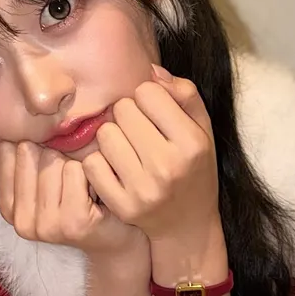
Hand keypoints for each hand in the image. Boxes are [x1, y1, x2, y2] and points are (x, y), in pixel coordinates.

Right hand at [0, 135, 148, 266]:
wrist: (115, 237)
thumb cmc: (77, 202)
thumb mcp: (41, 182)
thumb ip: (13, 161)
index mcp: (9, 210)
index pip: (8, 154)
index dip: (34, 148)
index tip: (49, 165)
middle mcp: (23, 223)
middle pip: (31, 154)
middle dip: (54, 156)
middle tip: (70, 177)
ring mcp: (47, 225)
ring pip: (54, 162)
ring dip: (73, 165)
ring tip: (82, 186)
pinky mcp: (73, 221)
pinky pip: (75, 171)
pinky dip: (89, 172)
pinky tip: (95, 191)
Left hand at [82, 64, 220, 245]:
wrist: (187, 224)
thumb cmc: (193, 168)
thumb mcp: (202, 129)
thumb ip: (184, 94)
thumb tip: (151, 71)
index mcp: (191, 143)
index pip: (148, 92)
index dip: (148, 98)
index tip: (154, 114)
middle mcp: (168, 165)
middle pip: (122, 110)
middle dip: (128, 115)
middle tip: (138, 132)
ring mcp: (143, 187)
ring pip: (105, 134)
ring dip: (112, 137)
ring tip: (127, 150)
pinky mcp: (122, 205)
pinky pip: (92, 164)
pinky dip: (99, 162)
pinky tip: (114, 169)